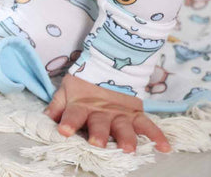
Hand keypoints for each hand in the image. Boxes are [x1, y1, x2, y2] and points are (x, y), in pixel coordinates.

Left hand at [43, 74, 170, 153]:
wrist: (110, 62)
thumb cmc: (86, 80)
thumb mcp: (68, 88)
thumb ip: (58, 104)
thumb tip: (46, 117)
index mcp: (83, 106)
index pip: (74, 114)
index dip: (68, 121)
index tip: (63, 130)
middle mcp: (102, 112)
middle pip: (99, 124)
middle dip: (98, 134)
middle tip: (97, 142)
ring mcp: (120, 114)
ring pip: (123, 127)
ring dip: (126, 137)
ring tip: (128, 148)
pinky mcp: (135, 113)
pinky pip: (148, 125)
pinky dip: (157, 135)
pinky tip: (164, 147)